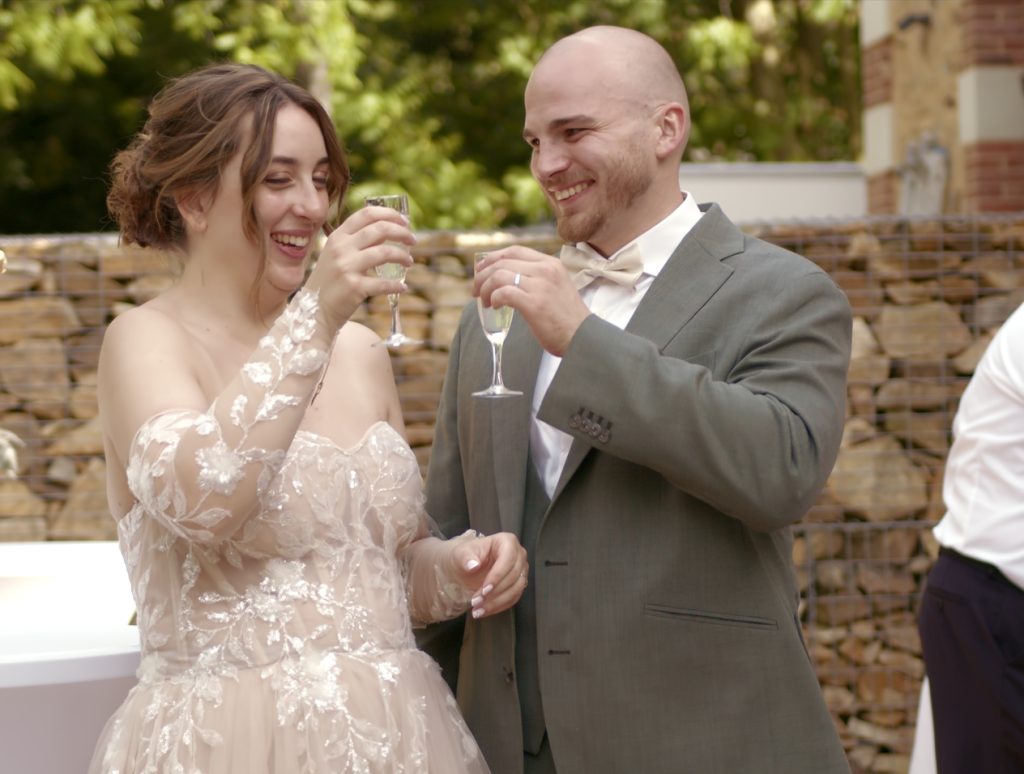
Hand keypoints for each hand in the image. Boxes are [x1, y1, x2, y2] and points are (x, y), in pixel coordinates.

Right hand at [304, 206, 414, 329]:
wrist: (314, 310)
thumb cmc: (330, 282)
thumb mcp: (335, 254)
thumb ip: (355, 242)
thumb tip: (387, 230)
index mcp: (338, 236)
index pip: (367, 214)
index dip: (390, 214)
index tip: (405, 222)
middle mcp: (341, 248)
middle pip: (380, 229)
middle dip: (402, 233)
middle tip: (413, 240)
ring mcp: (347, 267)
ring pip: (385, 252)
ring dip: (403, 256)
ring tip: (409, 262)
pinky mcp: (354, 287)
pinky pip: (384, 283)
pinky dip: (397, 285)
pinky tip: (402, 287)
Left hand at [450, 531, 527, 618]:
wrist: (464, 568)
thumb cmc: (464, 557)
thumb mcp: (460, 554)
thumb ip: (466, 557)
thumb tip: (473, 565)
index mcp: (507, 541)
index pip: (508, 558)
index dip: (497, 575)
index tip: (484, 589)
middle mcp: (518, 554)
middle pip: (513, 576)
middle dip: (494, 592)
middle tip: (475, 602)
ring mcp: (520, 570)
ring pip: (516, 590)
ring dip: (496, 602)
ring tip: (477, 610)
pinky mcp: (518, 584)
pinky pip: (514, 598)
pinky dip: (499, 607)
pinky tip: (484, 611)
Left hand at [474, 246, 589, 355]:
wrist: (584, 338)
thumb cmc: (567, 319)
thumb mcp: (556, 288)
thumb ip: (537, 279)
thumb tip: (506, 280)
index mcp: (551, 264)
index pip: (514, 251)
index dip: (492, 258)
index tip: (481, 270)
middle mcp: (546, 270)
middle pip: (502, 262)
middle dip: (482, 276)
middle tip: (476, 291)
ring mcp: (541, 285)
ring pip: (499, 275)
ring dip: (485, 289)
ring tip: (485, 302)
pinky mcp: (535, 303)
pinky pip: (503, 292)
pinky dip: (493, 298)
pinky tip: (494, 307)